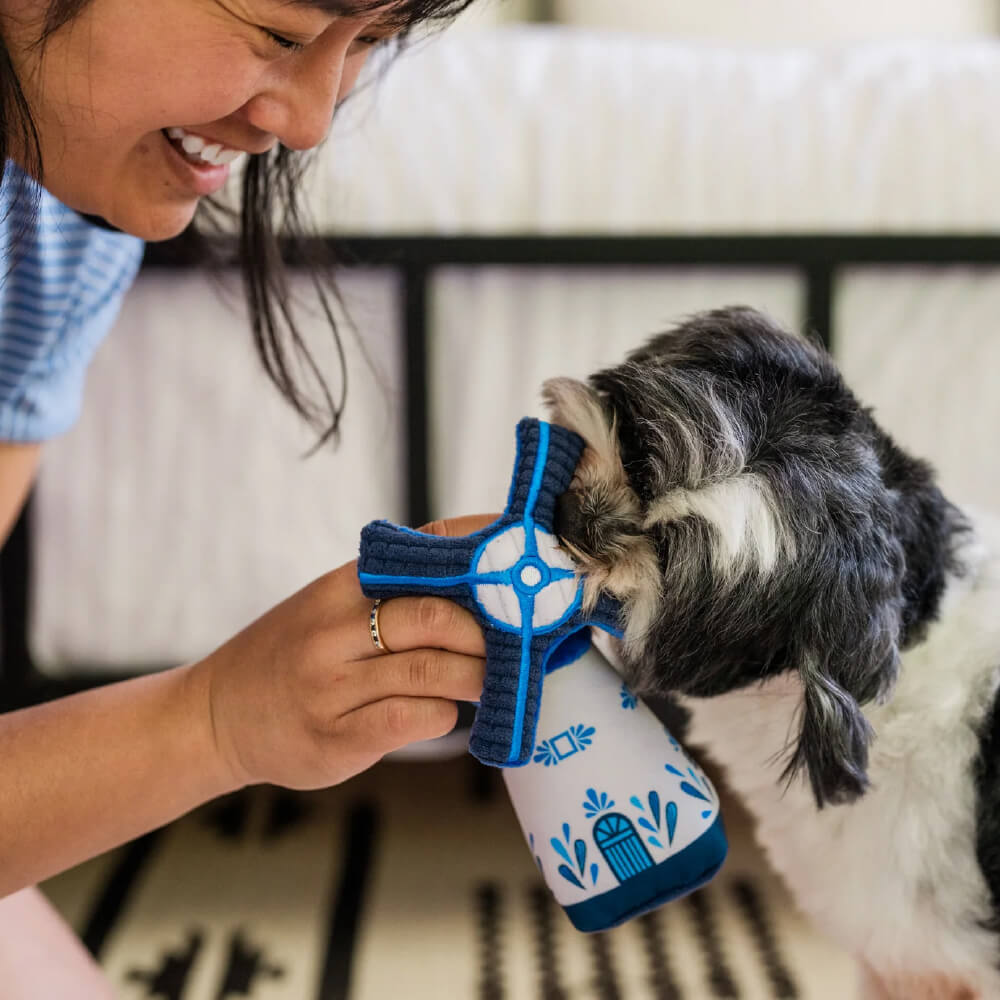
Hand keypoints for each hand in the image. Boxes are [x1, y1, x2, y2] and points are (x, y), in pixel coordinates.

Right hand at [195, 515, 496, 790]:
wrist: (216, 716)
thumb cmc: (291, 654)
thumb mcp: (330, 605)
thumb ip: (392, 588)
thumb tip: (478, 572)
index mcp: (339, 588)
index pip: (423, 556)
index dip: (479, 559)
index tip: (520, 565)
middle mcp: (331, 632)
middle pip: (435, 618)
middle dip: (486, 633)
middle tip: (511, 642)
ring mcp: (330, 687)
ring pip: (430, 672)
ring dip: (474, 678)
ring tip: (489, 680)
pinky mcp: (335, 738)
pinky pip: (410, 720)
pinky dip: (442, 715)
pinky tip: (445, 713)